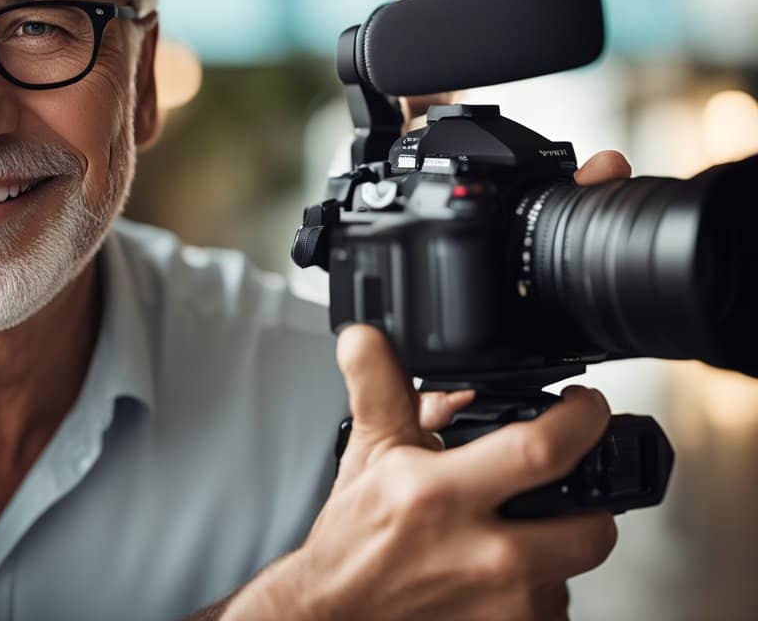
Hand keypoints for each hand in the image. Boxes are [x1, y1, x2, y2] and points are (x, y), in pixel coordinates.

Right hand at [225, 152, 632, 620]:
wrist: (337, 613)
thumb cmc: (355, 540)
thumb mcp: (368, 452)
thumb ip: (378, 386)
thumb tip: (366, 337)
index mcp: (439, 495)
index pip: (542, 450)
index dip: (582, 420)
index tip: (587, 407)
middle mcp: (480, 556)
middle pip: (592, 528)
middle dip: (588, 504)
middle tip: (563, 486)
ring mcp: (501, 607)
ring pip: (575, 571)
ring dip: (555, 548)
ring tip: (512, 533)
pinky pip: (555, 607)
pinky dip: (538, 587)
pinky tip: (502, 573)